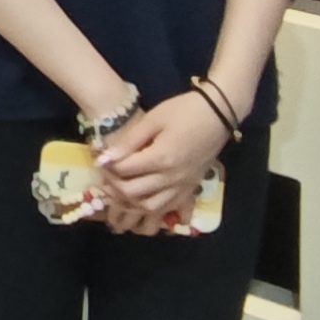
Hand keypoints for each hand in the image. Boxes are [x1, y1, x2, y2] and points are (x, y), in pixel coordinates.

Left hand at [93, 91, 229, 226]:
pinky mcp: (191, 189)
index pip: (124, 171)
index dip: (108, 167)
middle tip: (108, 174)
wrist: (218, 114)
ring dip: (131, 202)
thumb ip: (129, 141)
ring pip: (150, 207)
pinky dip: (151, 208)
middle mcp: (172, 178)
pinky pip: (168, 208)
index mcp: (161, 158)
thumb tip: (105, 158)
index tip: (101, 160)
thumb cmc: (184, 111)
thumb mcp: (153, 120)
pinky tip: (142, 198)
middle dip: (114, 186)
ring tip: (121, 188)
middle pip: (134, 193)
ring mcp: (183, 186)